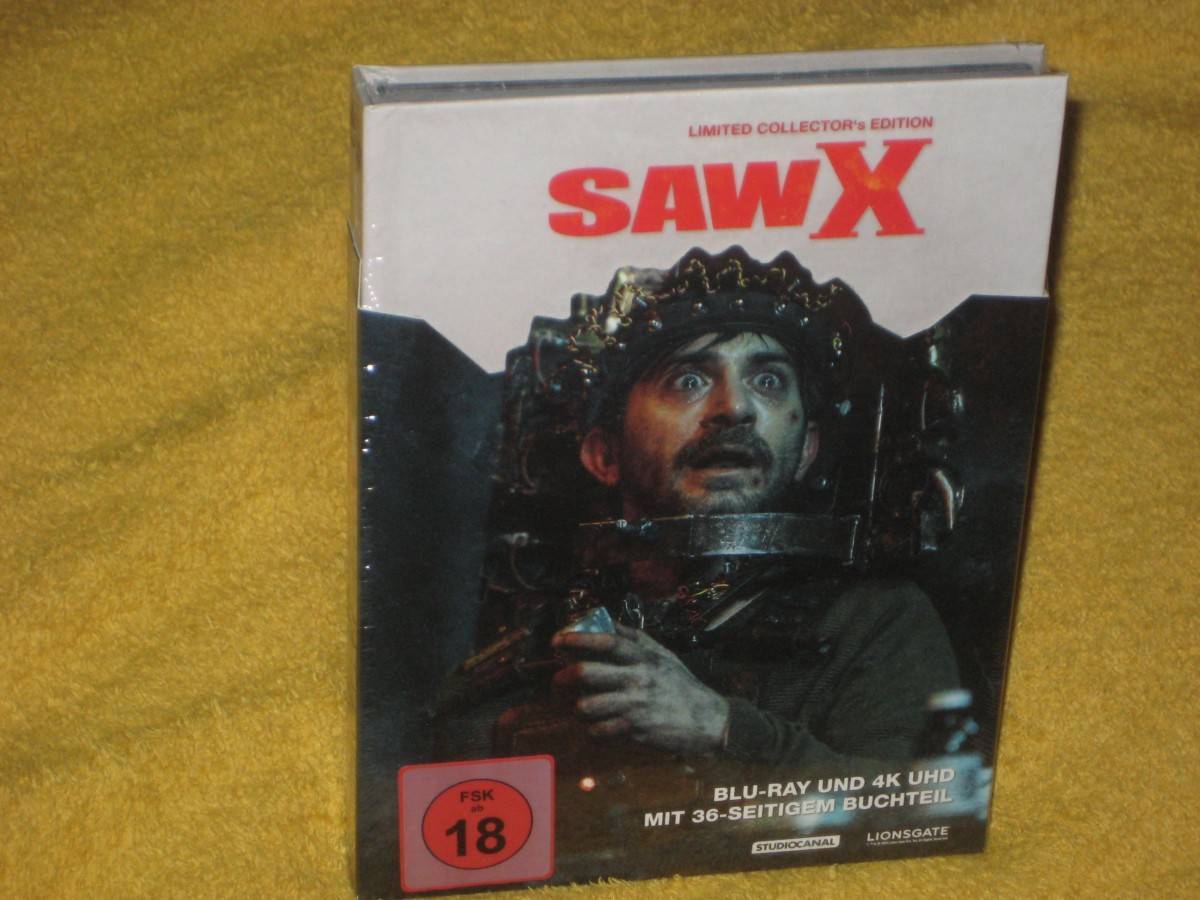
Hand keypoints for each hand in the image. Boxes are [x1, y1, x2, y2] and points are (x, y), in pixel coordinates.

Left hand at [551, 623, 729, 756]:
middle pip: (586, 673)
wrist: (707, 721)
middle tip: (558, 681)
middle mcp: (637, 679)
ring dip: (576, 708)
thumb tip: (609, 622)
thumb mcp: (663, 656)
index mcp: (643, 658)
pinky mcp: (634, 731)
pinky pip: (597, 731)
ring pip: (586, 705)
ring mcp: (634, 706)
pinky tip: (596, 727)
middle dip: (562, 677)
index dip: (578, 639)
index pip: (606, 641)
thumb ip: (636, 639)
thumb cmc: (681, 686)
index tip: (557, 641)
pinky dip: (591, 731)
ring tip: (581, 708)